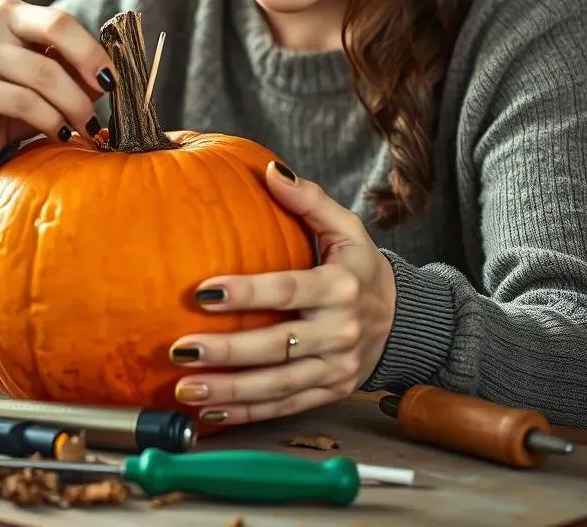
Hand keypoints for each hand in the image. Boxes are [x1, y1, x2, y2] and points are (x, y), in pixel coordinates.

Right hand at [0, 0, 115, 174]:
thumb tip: (112, 74)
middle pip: (53, 31)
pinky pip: (24, 102)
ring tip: (87, 125)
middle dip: (88, 63)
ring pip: (43, 74)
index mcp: (13, 13)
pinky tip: (62, 133)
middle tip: (108, 94)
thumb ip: (75, 68)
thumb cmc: (16, 99)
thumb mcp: (51, 78)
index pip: (61, 20)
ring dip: (74, 104)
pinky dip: (52, 121)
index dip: (91, 48)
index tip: (113, 77)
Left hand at [169, 160, 396, 425]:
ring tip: (186, 388)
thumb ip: (309, 199)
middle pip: (278, 346)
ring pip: (278, 385)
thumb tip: (270, 171)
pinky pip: (285, 407)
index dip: (247, 293)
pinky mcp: (330, 393)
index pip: (288, 290)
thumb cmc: (360, 266)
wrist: (404, 318)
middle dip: (228, 351)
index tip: (204, 292)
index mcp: (341, 286)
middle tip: (182, 349)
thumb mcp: (346, 227)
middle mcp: (340, 331)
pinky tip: (210, 414)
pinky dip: (247, 415)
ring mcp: (336, 368)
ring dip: (230, 391)